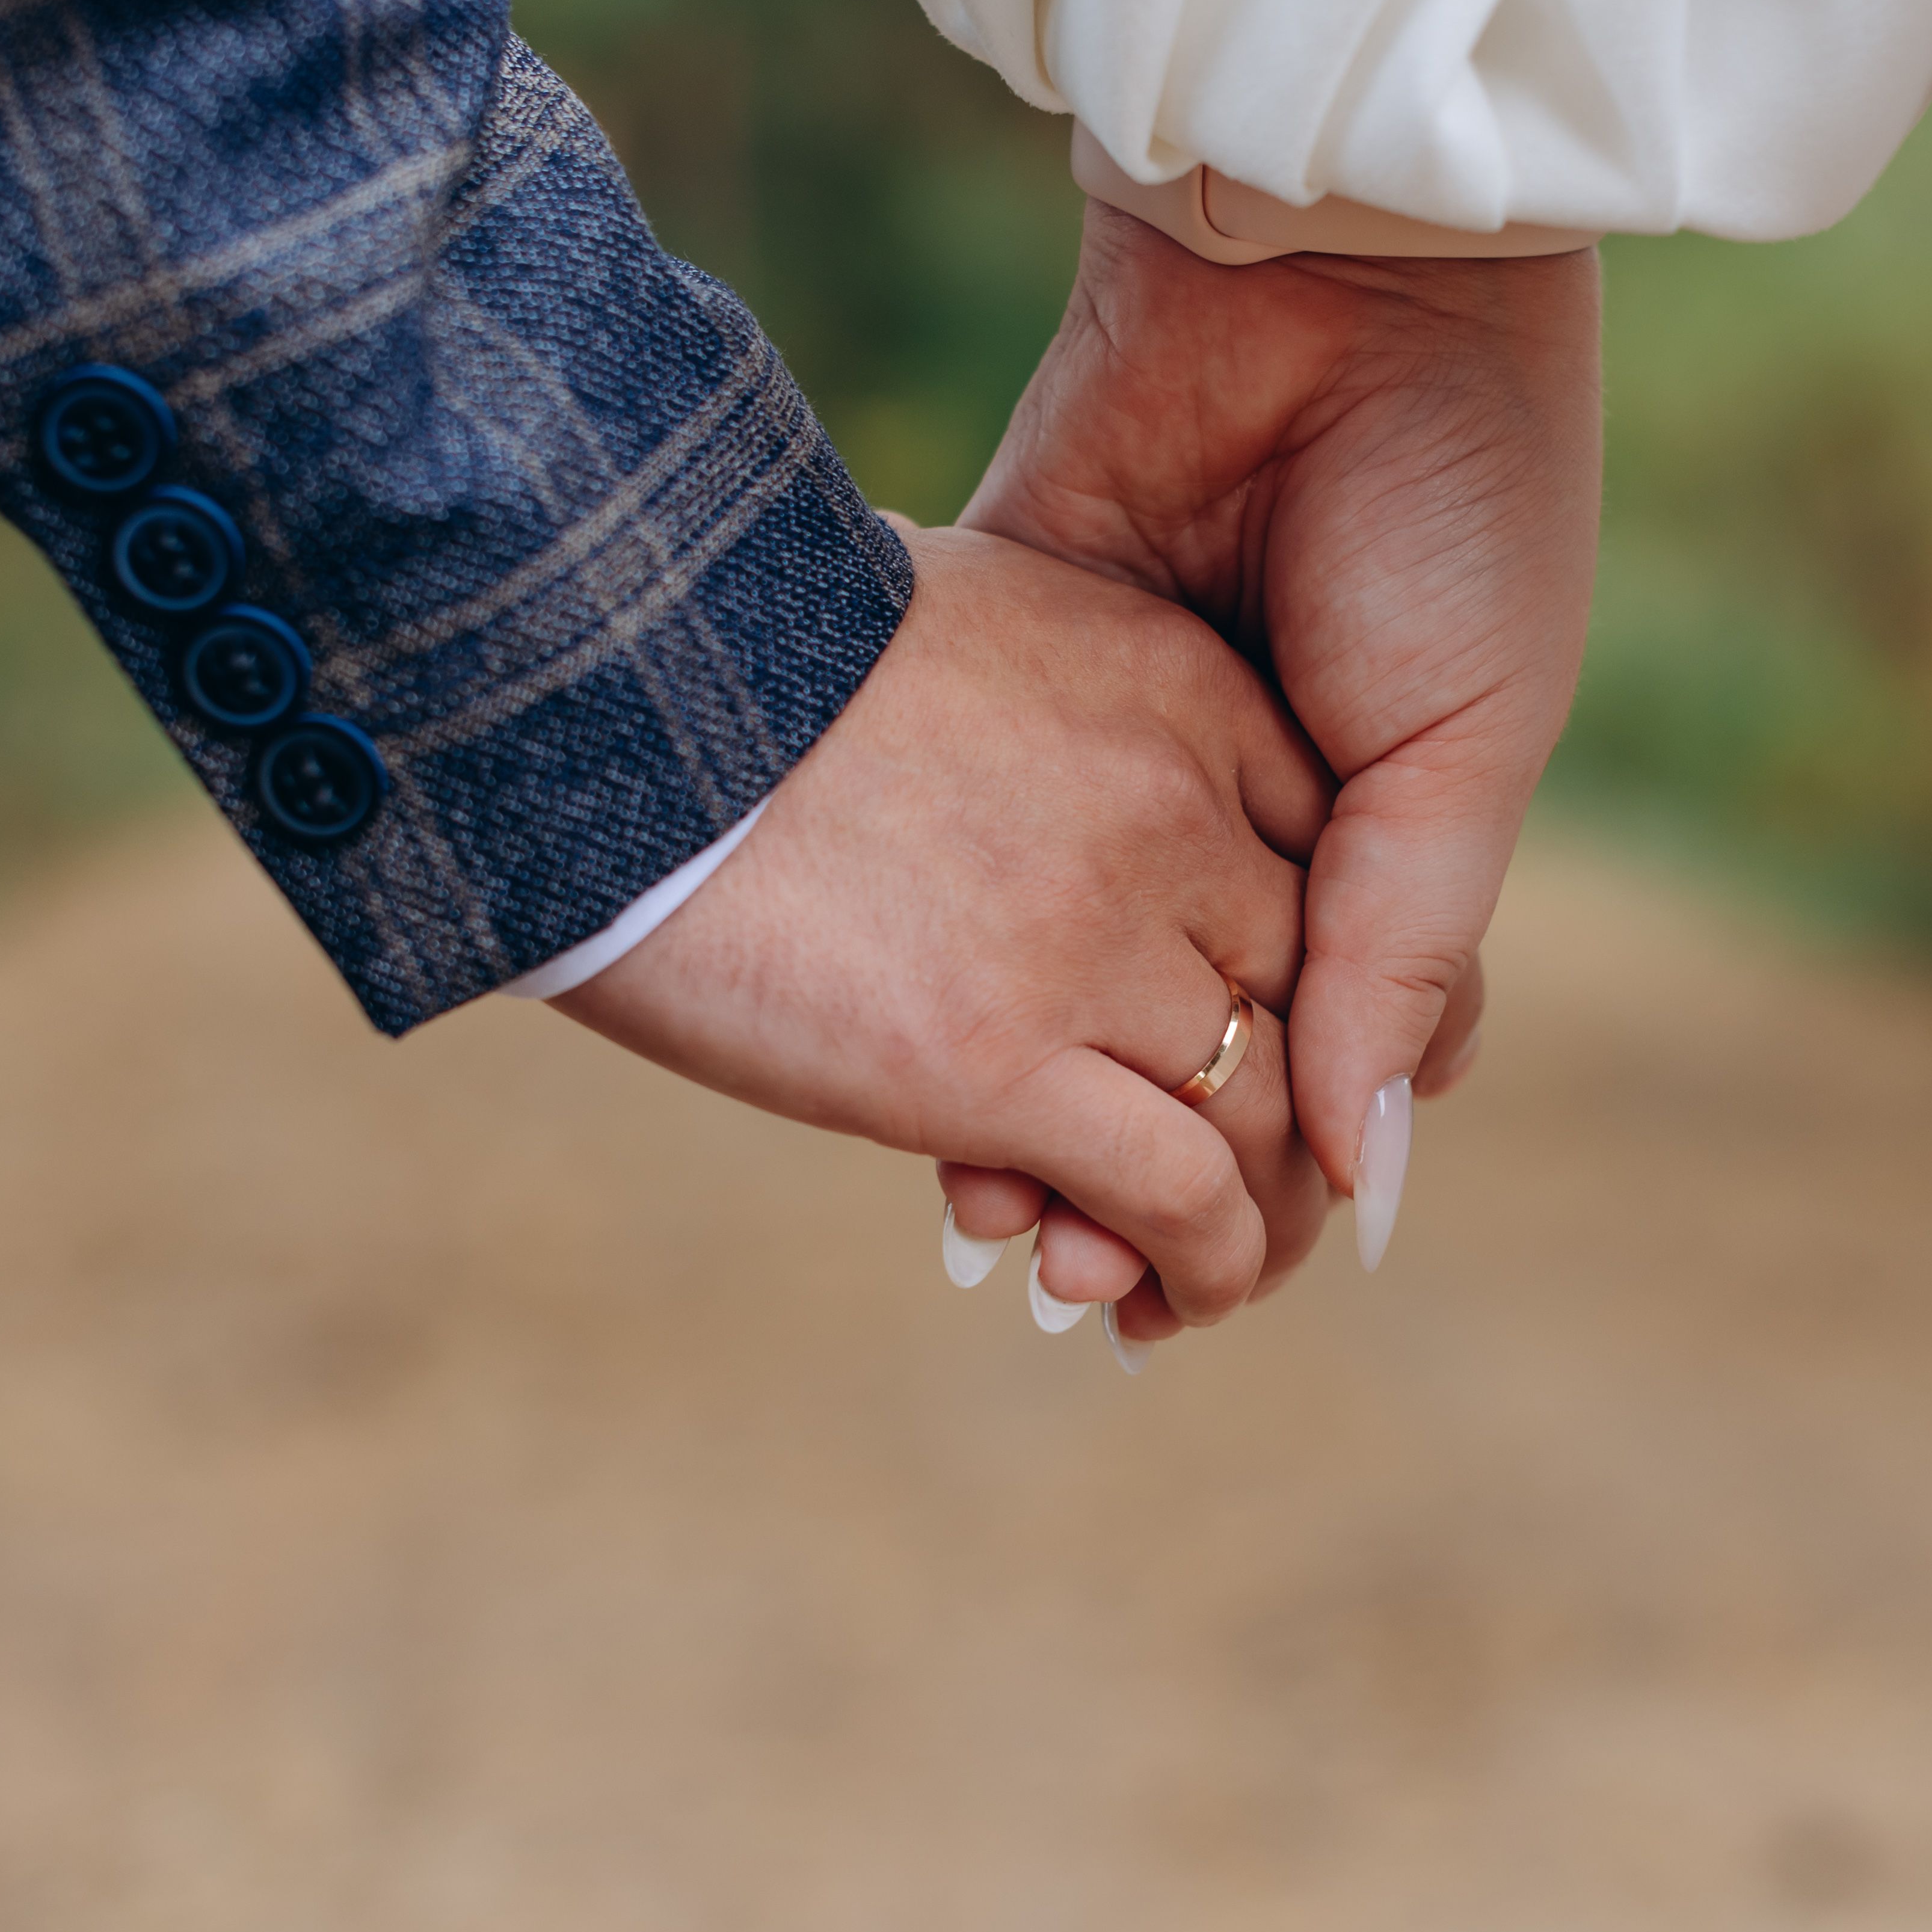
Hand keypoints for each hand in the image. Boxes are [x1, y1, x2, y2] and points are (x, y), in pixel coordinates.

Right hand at [555, 526, 1335, 1340]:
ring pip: (1268, 1112)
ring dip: (1264, 1218)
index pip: (1330, 854)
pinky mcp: (1001, 1060)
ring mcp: (1095, 938)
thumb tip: (1045, 790)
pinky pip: (1178, 1194)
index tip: (1300, 1038)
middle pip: (1314, 993)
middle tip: (1268, 1186)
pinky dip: (1206, 1266)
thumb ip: (1064, 715)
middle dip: (1307, 1106)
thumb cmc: (741, 665)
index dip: (1327, 971)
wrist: (602, 703)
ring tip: (1220, 1277)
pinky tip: (1173, 1306)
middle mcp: (1172, 812)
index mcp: (1175, 688)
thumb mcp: (966, 625)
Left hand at [955, 204, 1602, 1255]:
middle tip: (1082, 1295)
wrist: (1320, 273)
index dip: (1272, 1185)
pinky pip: (984, 868)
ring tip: (993, 1227)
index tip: (1198, 1290)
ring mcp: (1123, 755)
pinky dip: (959, 979)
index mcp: (1378, 828)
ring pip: (1073, 984)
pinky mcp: (1019, 682)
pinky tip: (922, 1087)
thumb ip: (1402, 954)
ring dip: (1038, 1108)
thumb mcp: (1462, 748)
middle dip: (1142, 1176)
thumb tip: (1367, 1170)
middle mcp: (1249, 811)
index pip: (1329, 1056)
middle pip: (1185, 1043)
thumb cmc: (1448, 504)